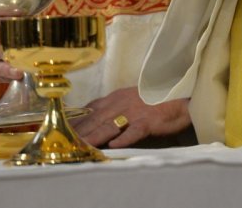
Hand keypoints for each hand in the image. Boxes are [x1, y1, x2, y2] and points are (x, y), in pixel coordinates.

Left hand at [73, 87, 190, 148]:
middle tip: (65, 141)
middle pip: (96, 119)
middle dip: (80, 131)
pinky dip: (124, 138)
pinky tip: (114, 146)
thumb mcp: (128, 97)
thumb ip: (111, 105)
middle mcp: (122, 103)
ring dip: (95, 136)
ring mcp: (135, 112)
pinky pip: (134, 131)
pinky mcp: (148, 121)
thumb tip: (91, 112)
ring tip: (82, 145)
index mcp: (116, 97)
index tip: (62, 128)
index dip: (76, 119)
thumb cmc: (153, 97)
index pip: (91, 109)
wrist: (179, 94)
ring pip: (110, 125)